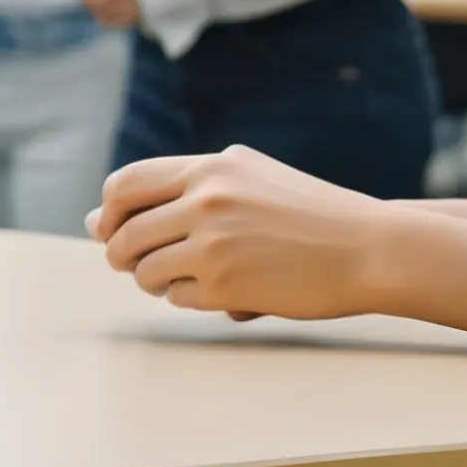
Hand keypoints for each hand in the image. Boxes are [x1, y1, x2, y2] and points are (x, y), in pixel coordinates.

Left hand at [92, 146, 397, 320]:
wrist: (369, 247)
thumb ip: (183, 191)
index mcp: (211, 167)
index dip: (111, 212)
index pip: (124, 184)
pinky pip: (177, 297)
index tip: (115, 229)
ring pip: (144, 270)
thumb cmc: (308, 216)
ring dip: (153, 280)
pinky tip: (218, 292)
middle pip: (124, 234)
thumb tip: (97, 223)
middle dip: (122, 254)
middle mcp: (206, 199)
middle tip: (138, 264)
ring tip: (183, 279)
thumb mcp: (250, 179)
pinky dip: (187, 299)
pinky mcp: (226, 285)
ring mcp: (214, 243)